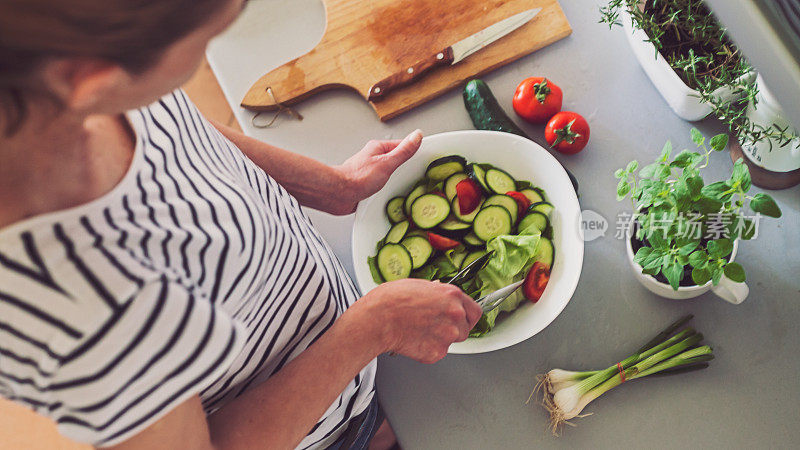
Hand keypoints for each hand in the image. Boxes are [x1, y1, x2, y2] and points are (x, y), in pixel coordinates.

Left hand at [334, 130, 422, 213]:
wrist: (339, 194)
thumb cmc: (357, 178)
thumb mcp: (387, 162)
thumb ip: (403, 150)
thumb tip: (416, 136)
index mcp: (378, 148)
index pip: (401, 145)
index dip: (413, 149)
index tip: (423, 153)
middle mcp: (372, 158)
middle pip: (394, 158)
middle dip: (404, 166)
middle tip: (413, 171)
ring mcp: (369, 171)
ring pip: (387, 172)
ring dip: (393, 179)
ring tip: (400, 184)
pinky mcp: (365, 183)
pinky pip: (380, 184)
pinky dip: (385, 188)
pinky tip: (388, 193)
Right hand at [347, 279, 482, 363]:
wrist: (377, 319)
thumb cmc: (391, 301)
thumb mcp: (418, 285)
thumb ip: (436, 293)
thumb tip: (440, 295)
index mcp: (452, 296)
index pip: (475, 311)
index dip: (467, 317)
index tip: (462, 320)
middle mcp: (455, 315)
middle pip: (466, 329)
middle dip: (453, 329)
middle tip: (434, 326)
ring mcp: (447, 336)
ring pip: (452, 342)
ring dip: (440, 339)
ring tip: (420, 331)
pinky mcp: (437, 353)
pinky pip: (437, 353)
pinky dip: (427, 349)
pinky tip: (414, 340)